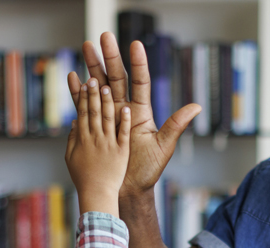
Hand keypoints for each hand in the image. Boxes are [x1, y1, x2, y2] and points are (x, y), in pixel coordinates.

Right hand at [65, 77, 130, 216]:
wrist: (98, 197)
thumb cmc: (84, 179)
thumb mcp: (71, 159)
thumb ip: (72, 140)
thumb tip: (74, 122)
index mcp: (83, 138)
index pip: (84, 112)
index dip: (84, 97)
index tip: (84, 82)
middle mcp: (96, 138)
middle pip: (94, 111)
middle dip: (94, 94)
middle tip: (93, 77)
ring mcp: (109, 144)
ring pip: (108, 118)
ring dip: (107, 102)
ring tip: (108, 86)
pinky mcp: (121, 152)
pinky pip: (123, 134)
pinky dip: (124, 122)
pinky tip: (126, 110)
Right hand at [68, 32, 201, 199]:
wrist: (128, 189)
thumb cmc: (148, 170)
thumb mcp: (163, 146)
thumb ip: (176, 125)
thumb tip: (196, 107)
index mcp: (140, 112)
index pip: (139, 82)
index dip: (138, 63)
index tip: (135, 44)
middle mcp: (124, 110)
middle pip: (116, 78)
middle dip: (109, 57)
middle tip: (103, 36)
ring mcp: (108, 117)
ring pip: (99, 86)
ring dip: (92, 67)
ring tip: (85, 47)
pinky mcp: (95, 126)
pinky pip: (85, 106)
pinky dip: (78, 92)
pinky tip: (73, 76)